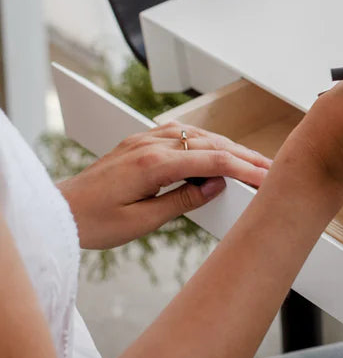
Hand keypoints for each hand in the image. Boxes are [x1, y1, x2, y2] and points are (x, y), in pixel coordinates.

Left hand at [58, 124, 271, 249]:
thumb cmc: (93, 222)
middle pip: (210, 144)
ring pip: (198, 136)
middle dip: (244, 156)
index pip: (211, 162)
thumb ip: (182, 201)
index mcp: (152, 165)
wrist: (58, 211)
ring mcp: (144, 140)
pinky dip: (205, 142)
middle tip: (270, 167)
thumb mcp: (141, 222)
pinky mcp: (139, 143)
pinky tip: (216, 150)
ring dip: (227, 147)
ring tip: (250, 161)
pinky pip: (181, 135)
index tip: (266, 178)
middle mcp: (150, 145)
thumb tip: (215, 186)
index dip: (243, 169)